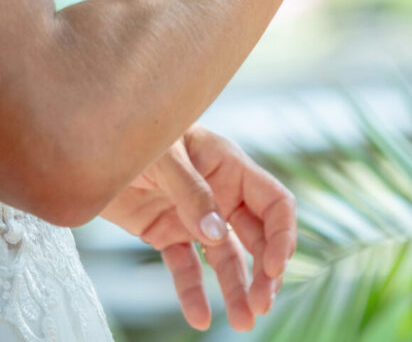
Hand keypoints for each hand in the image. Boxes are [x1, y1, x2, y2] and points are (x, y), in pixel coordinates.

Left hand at [100, 125, 296, 331]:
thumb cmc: (133, 132)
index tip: (274, 267)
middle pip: (257, 237)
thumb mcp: (165, 157)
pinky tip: (198, 318)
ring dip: (237, 288)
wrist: (87, 142)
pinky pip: (185, 267)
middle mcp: (221, 194)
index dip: (281, 235)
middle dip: (265, 272)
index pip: (274, 204)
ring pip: (225, 258)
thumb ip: (192, 193)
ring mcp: (195, 216)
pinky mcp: (166, 233)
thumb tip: (217, 235)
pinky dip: (192, 292)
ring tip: (244, 322)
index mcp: (231, 168)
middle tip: (261, 305)